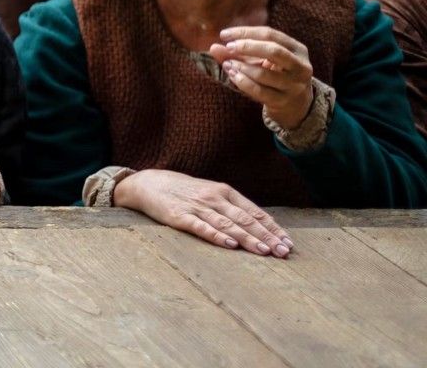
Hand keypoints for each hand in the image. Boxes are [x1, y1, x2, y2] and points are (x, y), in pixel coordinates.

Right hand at [114, 168, 291, 256]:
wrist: (148, 183)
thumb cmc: (183, 191)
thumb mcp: (209, 193)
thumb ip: (231, 207)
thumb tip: (258, 226)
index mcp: (224, 191)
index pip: (255, 212)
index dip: (273, 228)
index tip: (288, 243)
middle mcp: (214, 198)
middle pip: (245, 219)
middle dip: (267, 236)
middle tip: (283, 251)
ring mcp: (197, 207)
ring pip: (228, 224)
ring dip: (248, 238)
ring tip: (264, 251)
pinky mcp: (179, 216)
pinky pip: (201, 227)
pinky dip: (216, 235)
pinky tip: (230, 244)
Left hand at [211, 26, 314, 128]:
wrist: (295, 104)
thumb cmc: (275, 74)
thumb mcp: (262, 60)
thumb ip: (239, 52)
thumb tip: (213, 47)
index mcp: (297, 49)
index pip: (271, 34)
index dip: (246, 32)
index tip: (224, 35)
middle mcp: (300, 66)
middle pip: (274, 51)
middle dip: (247, 47)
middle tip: (228, 47)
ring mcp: (294, 86)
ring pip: (264, 73)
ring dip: (242, 66)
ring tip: (228, 63)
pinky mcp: (283, 101)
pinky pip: (259, 91)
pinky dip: (243, 82)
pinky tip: (232, 74)